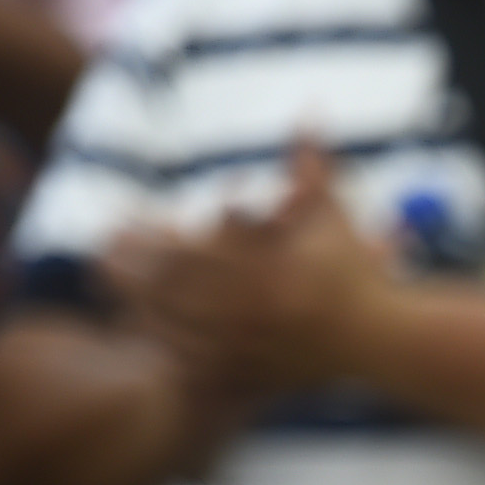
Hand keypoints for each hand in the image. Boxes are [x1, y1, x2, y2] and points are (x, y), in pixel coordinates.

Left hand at [101, 135, 401, 404]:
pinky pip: (194, 367)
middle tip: (99, 257)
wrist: (386, 340)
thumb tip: (310, 106)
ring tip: (111, 289)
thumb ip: (311, 163)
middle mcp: (253, 310)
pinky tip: (144, 332)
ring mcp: (251, 348)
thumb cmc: (356, 271)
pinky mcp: (253, 378)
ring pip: (175, 330)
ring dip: (137, 308)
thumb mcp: (332, 212)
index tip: (116, 225)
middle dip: (129, 272)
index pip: (183, 252)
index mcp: (265, 267)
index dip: (142, 239)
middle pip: (169, 290)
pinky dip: (164, 349)